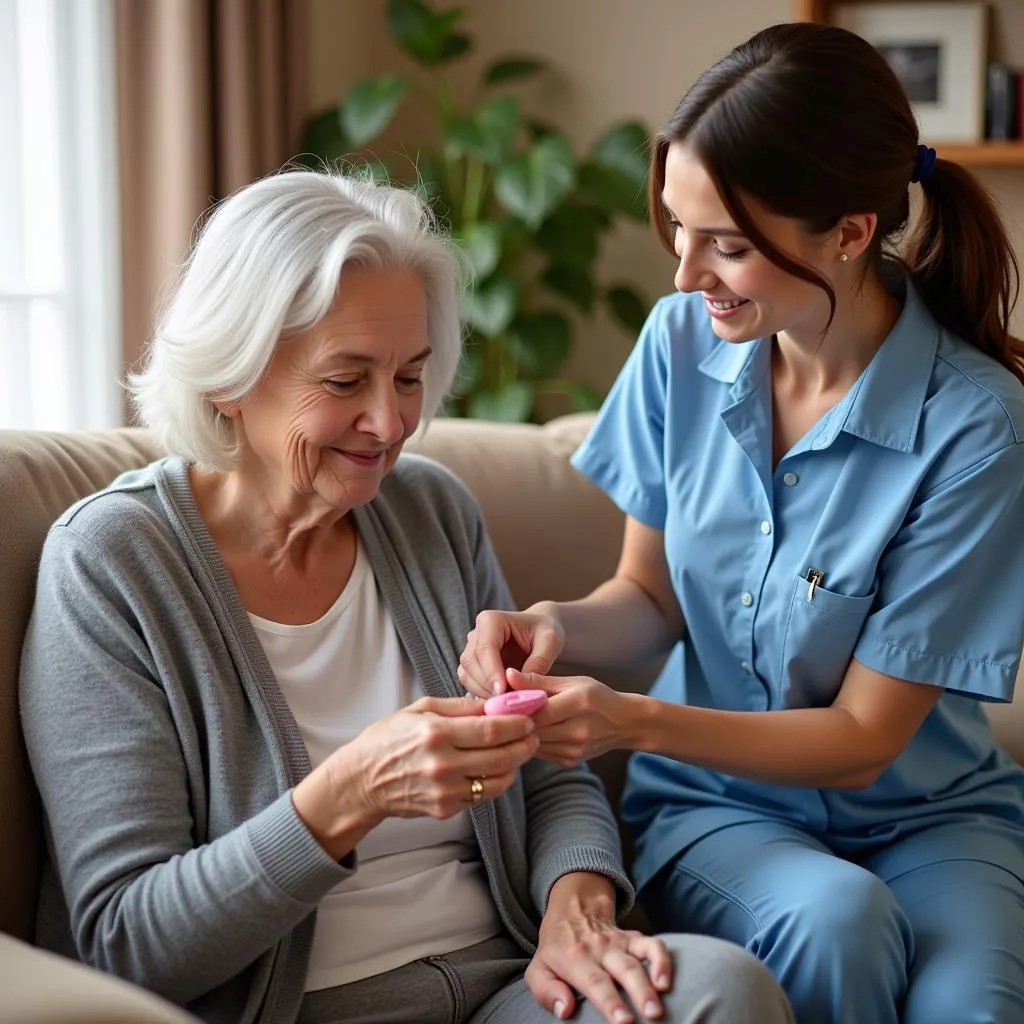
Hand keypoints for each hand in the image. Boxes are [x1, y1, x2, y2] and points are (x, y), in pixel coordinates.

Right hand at [350, 696, 538, 817]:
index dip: (517, 724)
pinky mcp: (445, 809)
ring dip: (515, 766)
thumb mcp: (420, 709)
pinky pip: (482, 796)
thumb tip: (495, 703)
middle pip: (501, 757)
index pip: (491, 730)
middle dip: (525, 745)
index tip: (529, 718)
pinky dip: (495, 781)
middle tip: (533, 735)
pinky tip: (495, 768)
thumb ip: (460, 707)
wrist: (362, 780)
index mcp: (436, 733)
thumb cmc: (389, 739)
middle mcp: (442, 764)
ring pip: (497, 781)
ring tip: (518, 751)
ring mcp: (444, 791)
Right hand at [458, 604, 564, 697]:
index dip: (492, 672)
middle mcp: (476, 633)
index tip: (503, 691)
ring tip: (506, 701)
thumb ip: (537, 663)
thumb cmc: (546, 632)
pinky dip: (482, 694)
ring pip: (466, 674)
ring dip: (482, 692)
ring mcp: (471, 649)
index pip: (486, 648)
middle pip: (471, 662)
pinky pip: (469, 682)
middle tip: (506, 701)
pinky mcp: (473, 666)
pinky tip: (500, 701)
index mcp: (491, 620)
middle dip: (486, 685)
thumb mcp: (550, 642)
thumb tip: (516, 683)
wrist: (540, 632)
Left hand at [507, 669, 639, 765]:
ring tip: (510, 721)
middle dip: (514, 721)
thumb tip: (509, 674)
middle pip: (534, 729)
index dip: (515, 708)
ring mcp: (574, 749)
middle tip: (497, 712)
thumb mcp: (571, 681)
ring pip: (534, 744)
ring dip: (521, 733)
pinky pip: (541, 753)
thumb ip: (538, 681)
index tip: (497, 702)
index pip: (538, 710)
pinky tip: (531, 732)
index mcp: (578, 703)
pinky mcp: (570, 761)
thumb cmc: (597, 696)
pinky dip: (533, 742)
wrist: (625, 723)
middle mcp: (578, 730)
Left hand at [527, 873, 672, 1022]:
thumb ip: (547, 991)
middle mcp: (600, 949)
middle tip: (652, 1015)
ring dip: (655, 976)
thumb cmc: (555, 949)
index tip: (623, 1021)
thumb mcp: (538, 969)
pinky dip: (663, 959)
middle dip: (639, 992)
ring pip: (640, 957)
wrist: (572, 910)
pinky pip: (653, 944)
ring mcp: (619, 943)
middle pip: (623, 969)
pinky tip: (666, 980)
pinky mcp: (633, 939)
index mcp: (575, 959)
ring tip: (662, 1003)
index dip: (610, 1002)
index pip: (595, 982)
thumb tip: (564, 1010)